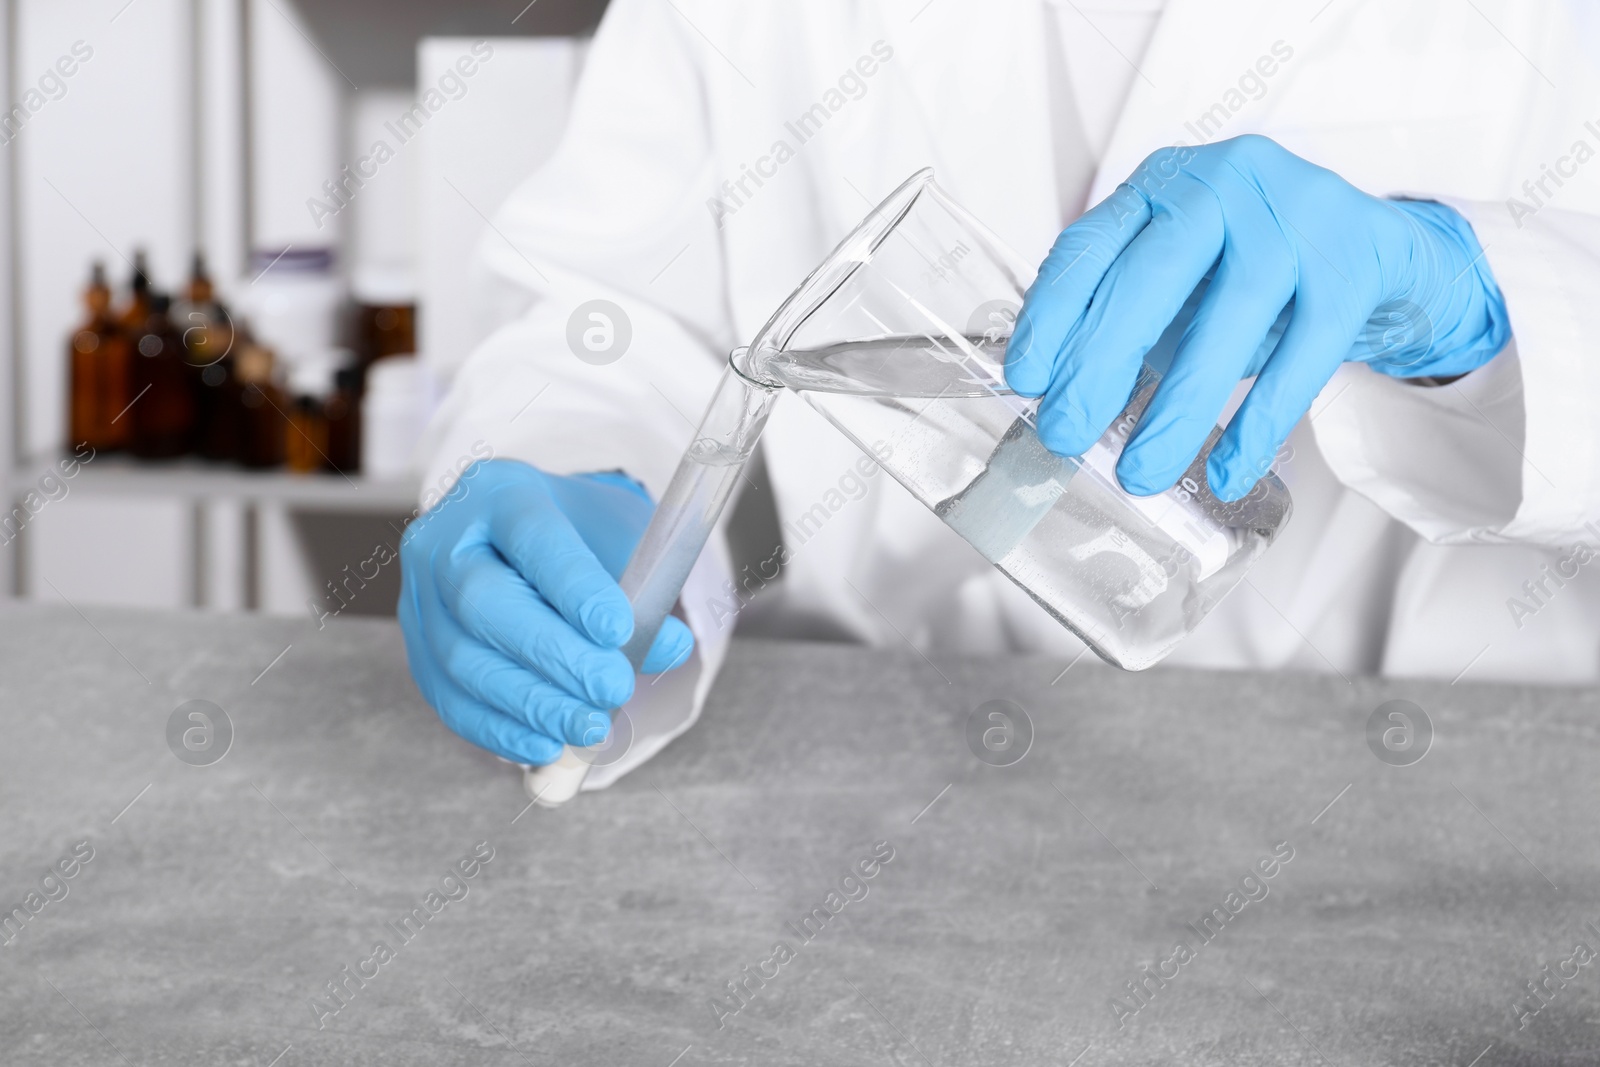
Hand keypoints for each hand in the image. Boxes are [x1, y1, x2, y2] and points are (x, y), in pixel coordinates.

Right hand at [398, 459, 693, 765]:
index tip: (618, 630)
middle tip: (612, 689)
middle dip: (553, 655)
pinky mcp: (416, 647)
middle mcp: (444, 537)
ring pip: (461, 657)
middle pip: (483, 600)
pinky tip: (545, 745)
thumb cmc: (578, 539)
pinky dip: (499, 730)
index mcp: (501, 492)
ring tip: (588, 725)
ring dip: (531, 702)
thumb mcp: (620, 544)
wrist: (526, 543)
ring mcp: (419, 595)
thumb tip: (672, 646)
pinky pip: (449, 697)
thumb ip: (645, 593)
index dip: (573, 586)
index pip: (532, 536)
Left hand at [1006, 134, 1509, 500]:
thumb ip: (1122, 318)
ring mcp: (1294, 216)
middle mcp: (1224, 184)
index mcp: (1163, 186)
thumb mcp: (1179, 280)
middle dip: (1100, 365)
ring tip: (1141, 473)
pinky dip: (1261, 422)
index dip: (1052, 315)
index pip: (1090, 245)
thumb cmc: (1258, 271)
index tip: (1026, 380)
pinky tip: (1229, 471)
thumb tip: (1056, 398)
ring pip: (1229, 319)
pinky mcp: (1355, 260)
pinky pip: (1304, 354)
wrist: (1382, 252)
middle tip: (1066, 435)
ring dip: (1177, 408)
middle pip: (1152, 277)